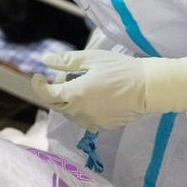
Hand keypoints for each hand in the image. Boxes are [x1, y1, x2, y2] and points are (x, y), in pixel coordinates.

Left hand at [31, 48, 186, 130]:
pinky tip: (94, 96)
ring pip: (70, 113)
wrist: (148, 88)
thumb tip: (45, 60)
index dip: (39, 86)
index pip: (48, 94)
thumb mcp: (92, 59)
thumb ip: (67, 62)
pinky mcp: (102, 127)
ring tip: (84, 84)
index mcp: (76, 94)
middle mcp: (80, 112)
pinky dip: (82, 109)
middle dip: (56, 91)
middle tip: (67, 75)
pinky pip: (84, 119)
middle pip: (58, 104)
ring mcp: (91, 122)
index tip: (38, 76)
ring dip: (69, 100)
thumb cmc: (120, 69)